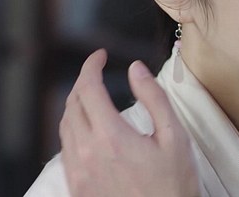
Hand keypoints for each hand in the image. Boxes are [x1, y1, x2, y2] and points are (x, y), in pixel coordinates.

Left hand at [60, 49, 198, 196]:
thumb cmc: (173, 187)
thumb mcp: (174, 138)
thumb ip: (153, 99)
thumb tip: (136, 70)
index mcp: (111, 137)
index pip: (88, 88)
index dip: (91, 66)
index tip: (99, 55)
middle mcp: (87, 153)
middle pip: (72, 104)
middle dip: (83, 81)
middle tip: (97, 71)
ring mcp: (78, 172)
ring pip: (64, 126)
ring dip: (75, 104)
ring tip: (91, 95)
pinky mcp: (77, 187)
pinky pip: (66, 148)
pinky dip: (73, 128)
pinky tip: (88, 128)